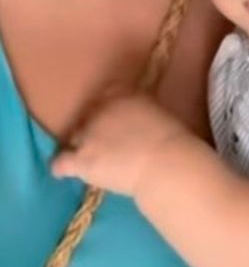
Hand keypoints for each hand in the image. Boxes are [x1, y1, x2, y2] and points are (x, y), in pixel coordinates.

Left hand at [52, 93, 187, 198]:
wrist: (163, 163)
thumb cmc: (171, 139)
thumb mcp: (156, 112)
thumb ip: (138, 109)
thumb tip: (133, 119)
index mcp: (121, 95)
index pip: (106, 95)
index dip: (107, 108)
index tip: (114, 117)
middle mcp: (100, 111)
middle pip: (88, 117)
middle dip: (94, 128)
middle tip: (107, 141)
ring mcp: (87, 136)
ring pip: (75, 138)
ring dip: (81, 146)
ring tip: (90, 157)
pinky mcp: (80, 161)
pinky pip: (60, 163)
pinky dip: (62, 167)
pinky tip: (67, 171)